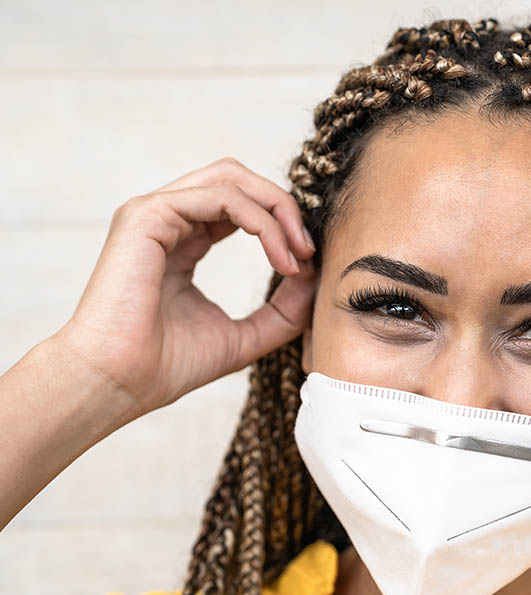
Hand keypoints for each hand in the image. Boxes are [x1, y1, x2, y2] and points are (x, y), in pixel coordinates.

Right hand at [52, 157, 315, 423]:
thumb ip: (283, 310)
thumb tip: (315, 278)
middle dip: (283, 207)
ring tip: (299, 255)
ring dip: (277, 211)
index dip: (281, 224)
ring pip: (231, 179)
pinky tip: (281, 258)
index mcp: (183, 242)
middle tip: (309, 250)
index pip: (240, 207)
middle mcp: (168, 220)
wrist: (119, 383)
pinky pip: (221, 197)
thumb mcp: (244, 336)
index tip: (309, 263)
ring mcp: (154, 213)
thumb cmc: (166, 366)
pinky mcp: (147, 216)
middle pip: (238, 180)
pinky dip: (262, 222)